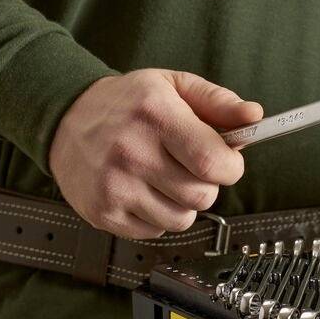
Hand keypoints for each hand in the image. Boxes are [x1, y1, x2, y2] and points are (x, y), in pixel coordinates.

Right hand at [49, 70, 262, 239]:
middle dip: (207, 184)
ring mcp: (115, 186)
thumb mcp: (173, 86)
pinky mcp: (103, 213)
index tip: (226, 162)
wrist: (65, 119)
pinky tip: (143, 190)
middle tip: (191, 167)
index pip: (213, 161)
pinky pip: (155, 232)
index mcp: (155, 115)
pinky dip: (157, 216)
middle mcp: (132, 151)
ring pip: (182, 220)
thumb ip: (218, 101)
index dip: (231, 167)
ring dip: (183, 203)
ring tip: (164, 178)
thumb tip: (254, 116)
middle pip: (202, 195)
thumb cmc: (126, 103)